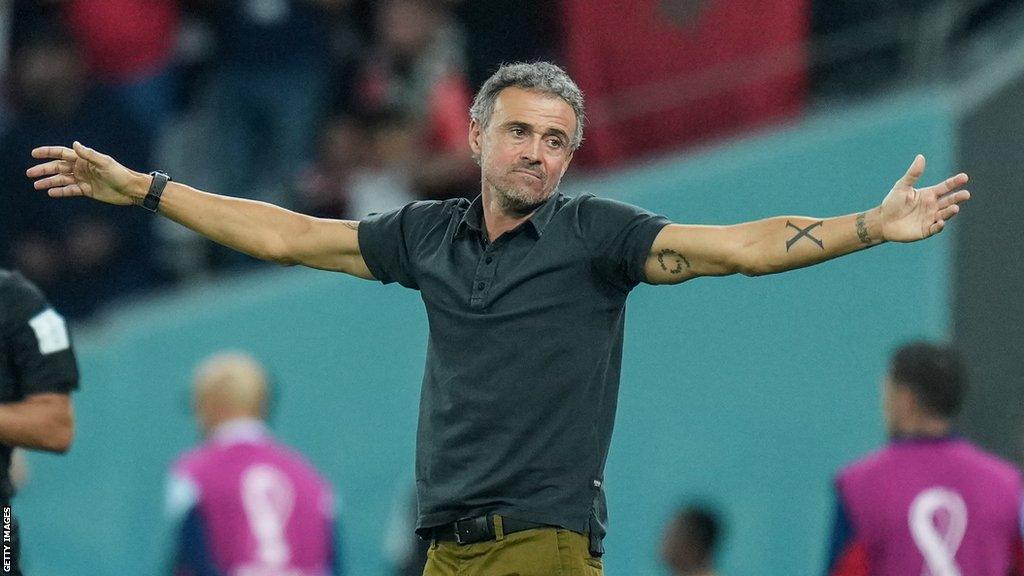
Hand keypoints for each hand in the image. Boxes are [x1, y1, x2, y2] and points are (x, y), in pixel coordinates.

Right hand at [26, 142, 145, 205]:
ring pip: (61, 179)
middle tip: (29, 173)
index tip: (33, 153)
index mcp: (84, 159)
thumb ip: (89, 154)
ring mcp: (83, 179)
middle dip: (43, 169)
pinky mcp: (87, 190)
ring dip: (49, 181)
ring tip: (36, 185)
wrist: (130, 189)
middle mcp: (81, 168)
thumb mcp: (104, 163)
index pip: (62, 153)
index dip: (47, 152)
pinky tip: (50, 193)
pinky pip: (70, 190)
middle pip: (58, 167)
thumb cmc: (120, 173)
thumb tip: (75, 144)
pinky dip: (60, 191)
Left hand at [879, 155, 970, 241]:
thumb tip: (920, 156)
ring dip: (950, 211)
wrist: (882, 221)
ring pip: (945, 214)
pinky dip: (939, 226)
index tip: (964, 177)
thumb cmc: (892, 203)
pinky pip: (935, 228)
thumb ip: (913, 174)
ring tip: (955, 207)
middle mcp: (933, 206)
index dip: (955, 182)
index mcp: (929, 194)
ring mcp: (931, 218)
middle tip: (966, 194)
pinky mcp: (926, 230)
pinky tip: (941, 222)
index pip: (945, 187)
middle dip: (958, 197)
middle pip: (949, 200)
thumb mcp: (902, 186)